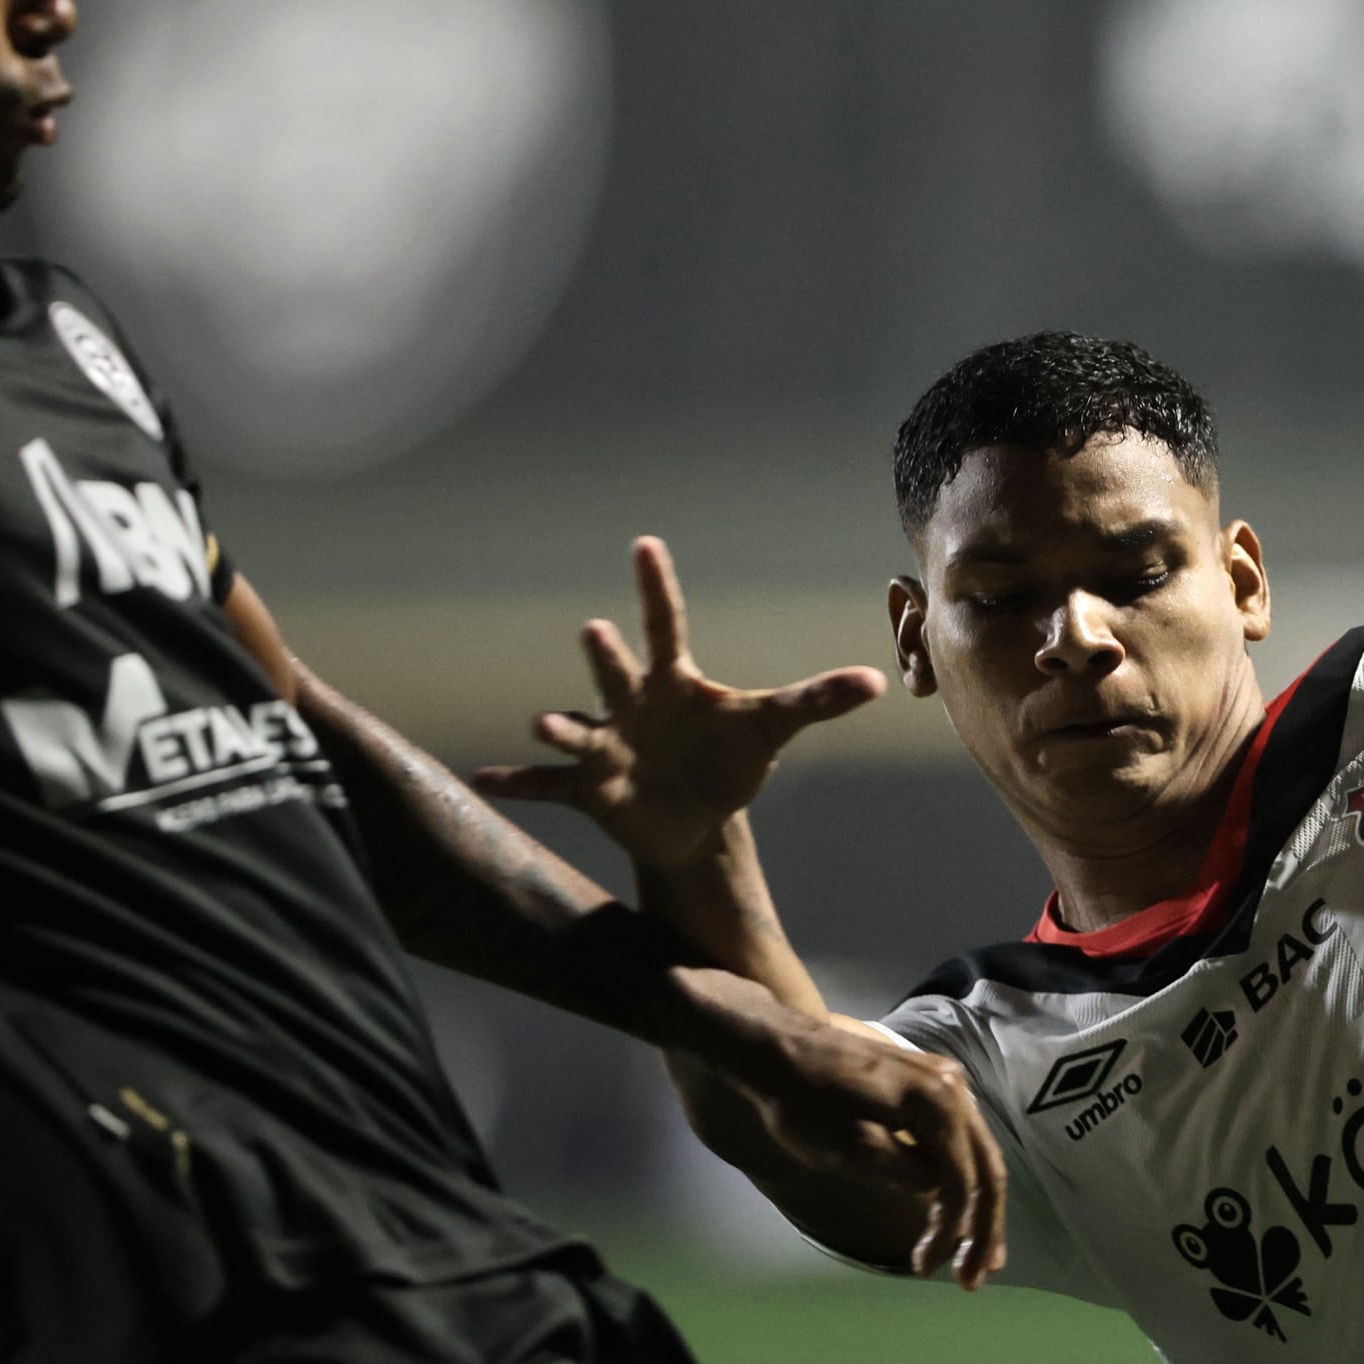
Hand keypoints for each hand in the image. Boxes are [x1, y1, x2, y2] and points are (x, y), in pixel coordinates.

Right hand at [474, 536, 886, 868]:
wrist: (695, 820)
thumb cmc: (730, 762)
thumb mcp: (772, 728)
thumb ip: (818, 701)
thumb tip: (878, 680)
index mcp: (674, 682)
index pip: (666, 623)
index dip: (655, 586)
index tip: (646, 543)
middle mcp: (632, 705)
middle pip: (615, 671)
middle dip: (604, 654)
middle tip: (597, 629)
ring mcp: (606, 746)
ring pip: (576, 728)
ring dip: (559, 726)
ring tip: (544, 724)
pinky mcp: (590, 789)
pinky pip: (547, 784)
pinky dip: (519, 782)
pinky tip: (485, 781)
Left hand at [678, 999, 1008, 1287]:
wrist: (775, 1047)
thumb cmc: (805, 1101)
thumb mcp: (850, 1148)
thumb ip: (902, 1173)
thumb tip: (933, 1189)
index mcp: (939, 1103)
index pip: (960, 1181)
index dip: (950, 1232)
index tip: (922, 1270)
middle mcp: (954, 1088)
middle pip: (986, 1168)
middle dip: (983, 1228)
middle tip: (973, 1278)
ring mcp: (944, 1083)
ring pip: (978, 1154)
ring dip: (979, 1207)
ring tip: (977, 1254)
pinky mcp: (928, 1085)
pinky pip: (958, 1139)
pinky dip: (962, 1178)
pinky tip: (958, 1207)